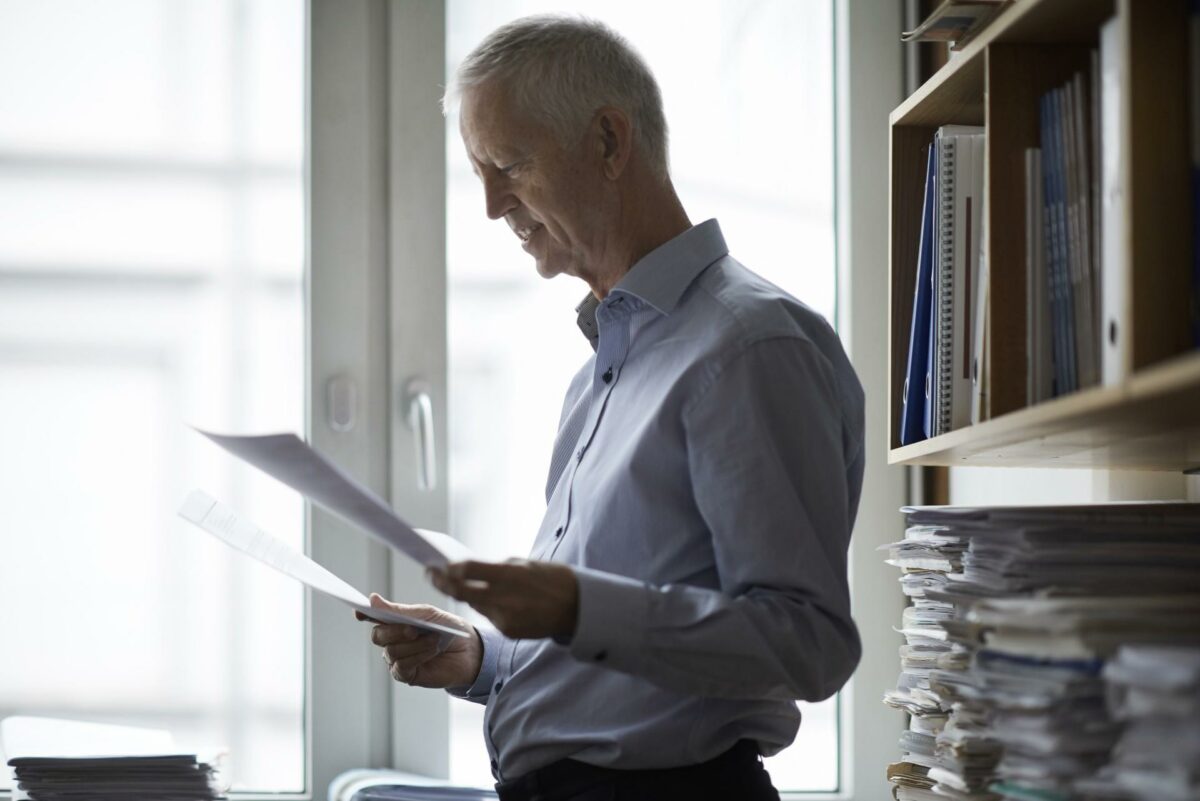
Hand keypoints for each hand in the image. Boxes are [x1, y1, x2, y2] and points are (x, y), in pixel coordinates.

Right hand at [358, 593, 482, 687]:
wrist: (468, 650)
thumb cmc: (447, 628)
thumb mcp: (426, 614)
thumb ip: (399, 610)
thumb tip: (372, 600)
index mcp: (395, 621)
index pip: (372, 616)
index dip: (363, 613)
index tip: (360, 612)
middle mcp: (392, 639)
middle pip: (377, 635)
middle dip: (395, 631)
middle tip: (414, 629)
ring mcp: (397, 658)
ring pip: (391, 651)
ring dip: (414, 645)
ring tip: (434, 640)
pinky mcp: (405, 674)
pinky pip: (401, 665)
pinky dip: (418, 656)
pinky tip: (432, 651)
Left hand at [428, 559, 578, 639]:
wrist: (578, 607)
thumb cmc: (553, 578)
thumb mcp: (525, 564)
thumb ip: (497, 568)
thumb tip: (471, 569)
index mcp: (509, 576)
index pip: (466, 571)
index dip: (448, 568)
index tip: (437, 564)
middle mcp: (504, 599)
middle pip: (460, 592)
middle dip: (443, 583)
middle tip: (431, 574)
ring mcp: (505, 618)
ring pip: (474, 604)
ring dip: (465, 594)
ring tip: (456, 583)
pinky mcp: (508, 631)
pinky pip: (490, 616)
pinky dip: (486, 606)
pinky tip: (489, 598)